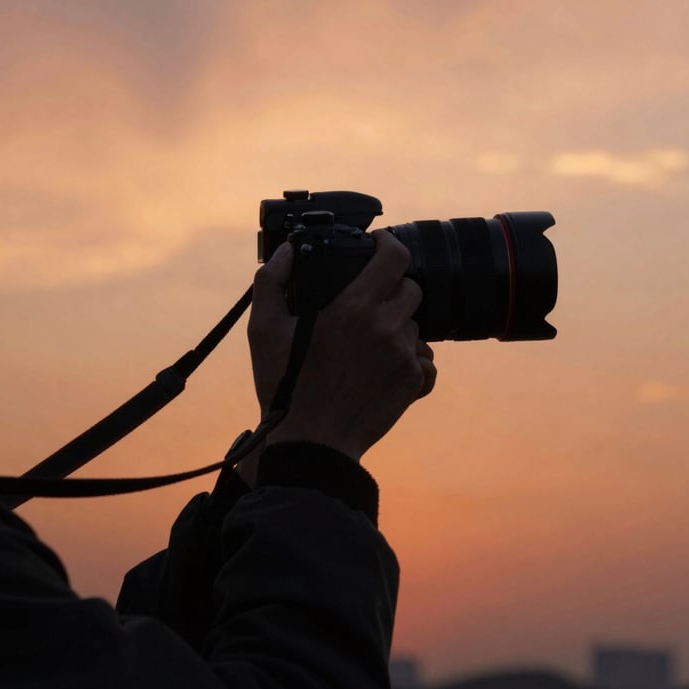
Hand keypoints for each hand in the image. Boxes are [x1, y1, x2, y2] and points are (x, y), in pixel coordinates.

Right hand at [247, 230, 436, 461]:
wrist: (312, 444)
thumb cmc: (285, 386)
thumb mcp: (263, 330)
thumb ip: (270, 282)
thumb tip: (285, 252)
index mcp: (354, 307)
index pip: (394, 257)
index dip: (387, 244)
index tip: (375, 246)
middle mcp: (386, 327)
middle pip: (411, 288)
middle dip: (392, 288)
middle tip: (368, 301)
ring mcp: (404, 356)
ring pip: (416, 324)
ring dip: (398, 326)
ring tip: (368, 343)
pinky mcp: (414, 383)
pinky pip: (425, 359)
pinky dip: (410, 360)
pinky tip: (384, 367)